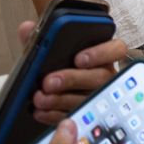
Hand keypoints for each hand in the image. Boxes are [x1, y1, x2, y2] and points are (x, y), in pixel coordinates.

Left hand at [12, 23, 134, 124]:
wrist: (51, 88)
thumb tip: (27, 28)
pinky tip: (40, 111)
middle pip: (99, 77)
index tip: (78, 58)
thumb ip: (40, 36)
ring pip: (87, 98)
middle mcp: (105, 75)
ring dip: (60, 99)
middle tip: (49, 82)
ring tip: (39, 98)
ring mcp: (98, 96)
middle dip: (72, 79)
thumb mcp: (49, 49)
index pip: (117, 49)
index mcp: (103, 54)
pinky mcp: (85, 114)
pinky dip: (55, 114)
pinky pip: (75, 115)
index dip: (100, 53)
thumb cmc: (58, 64)